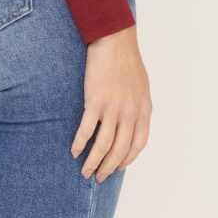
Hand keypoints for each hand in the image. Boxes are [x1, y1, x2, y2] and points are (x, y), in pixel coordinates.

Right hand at [70, 25, 151, 181]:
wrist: (114, 41)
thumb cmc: (127, 61)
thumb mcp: (142, 87)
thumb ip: (138, 106)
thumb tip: (132, 123)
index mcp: (143, 110)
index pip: (138, 145)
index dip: (128, 159)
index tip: (119, 166)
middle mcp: (130, 114)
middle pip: (119, 150)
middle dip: (109, 167)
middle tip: (99, 176)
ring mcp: (112, 109)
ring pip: (103, 146)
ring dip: (93, 162)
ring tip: (85, 171)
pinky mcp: (95, 103)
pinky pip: (86, 131)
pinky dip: (79, 144)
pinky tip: (74, 150)